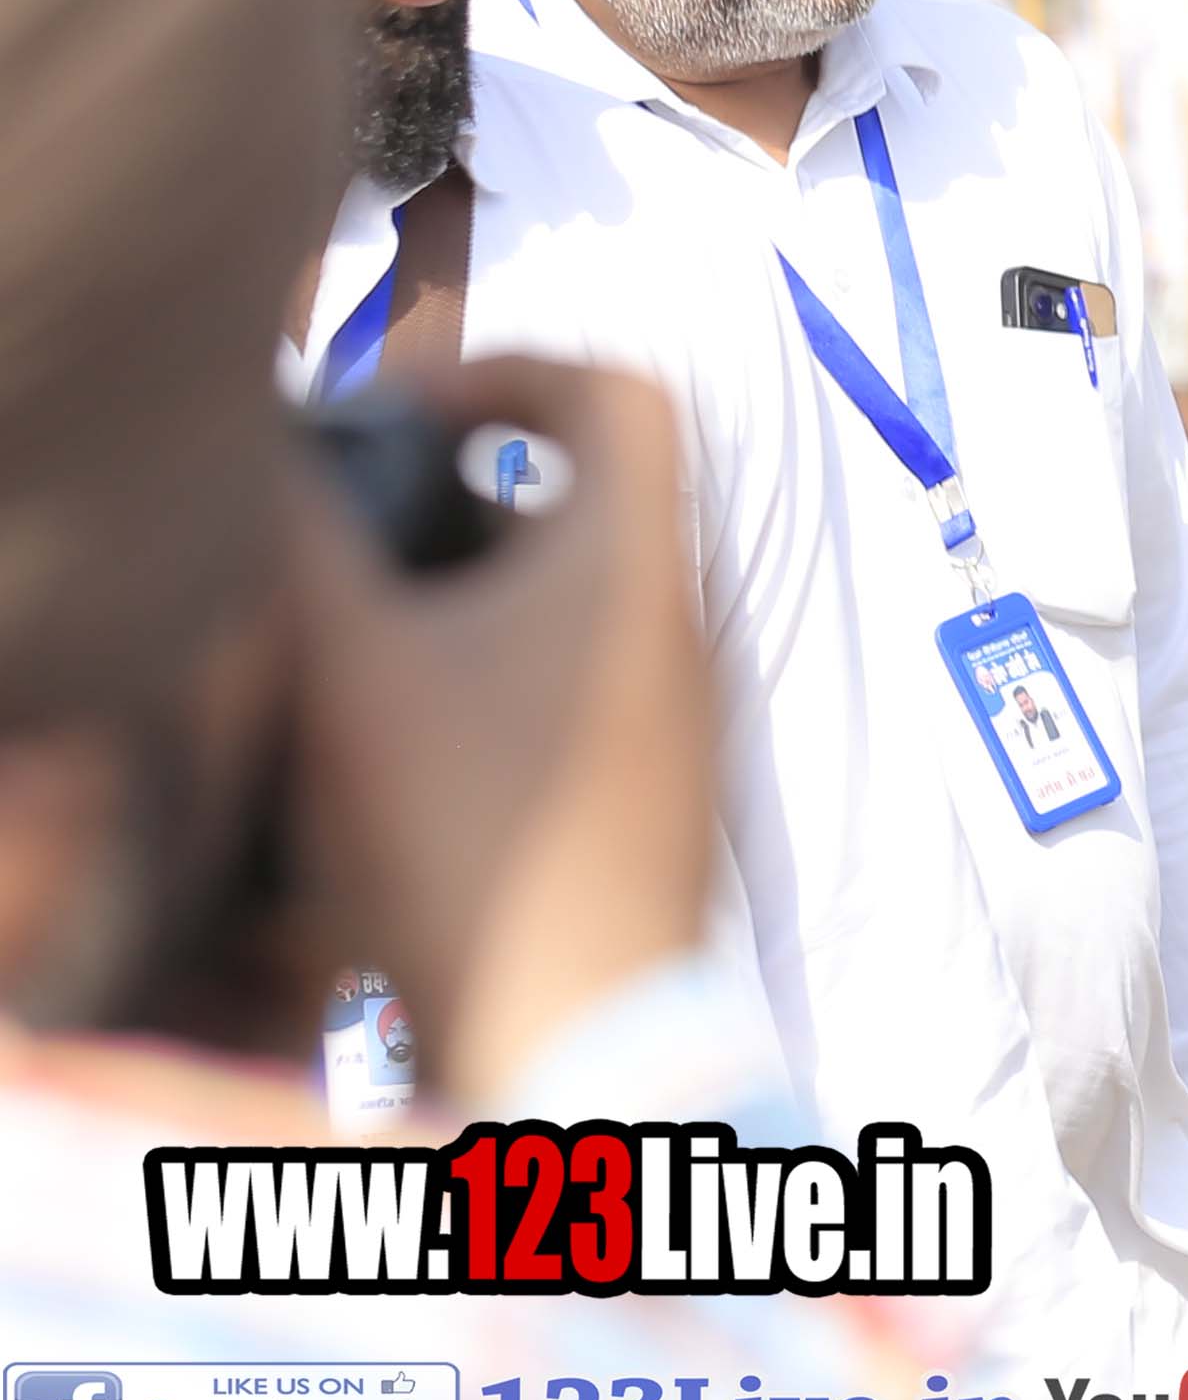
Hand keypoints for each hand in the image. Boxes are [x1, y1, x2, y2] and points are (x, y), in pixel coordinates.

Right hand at [291, 357, 716, 1101]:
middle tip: (367, 525)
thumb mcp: (349, 665)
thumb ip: (312, 536)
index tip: (409, 416)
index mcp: (638, 572)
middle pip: (598, 494)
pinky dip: (502, 671)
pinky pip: (588, 683)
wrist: (573, 1033)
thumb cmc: (465, 839)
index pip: (627, 392)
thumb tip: (288, 456)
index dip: (514, 366)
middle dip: (469, 487)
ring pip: (584, 595)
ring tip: (368, 630)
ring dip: (474, 586)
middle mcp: (687, 633)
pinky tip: (410, 729)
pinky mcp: (662, 796)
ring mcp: (687, 721)